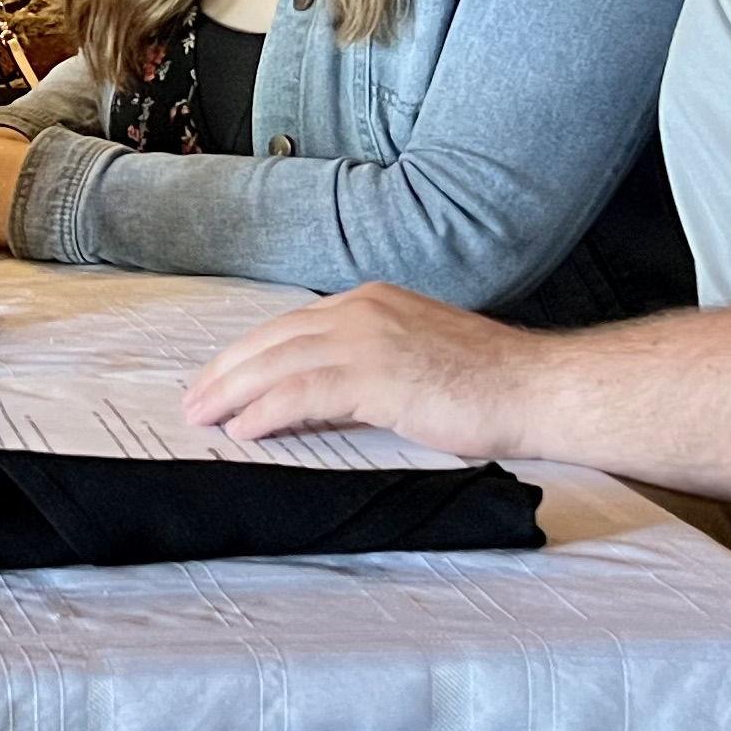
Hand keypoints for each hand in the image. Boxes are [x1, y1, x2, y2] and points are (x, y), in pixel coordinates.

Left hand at [183, 283, 549, 459]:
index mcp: (371, 301)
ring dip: (233, 392)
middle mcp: (363, 310)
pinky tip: (244, 429)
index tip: (219, 377)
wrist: (536, 387)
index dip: (248, 353)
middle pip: (273, 339)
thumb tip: (319, 396)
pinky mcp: (378, 375)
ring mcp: (369, 339)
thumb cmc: (487, 382)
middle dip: (227, 371)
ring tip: (203, 417)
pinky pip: (304, 392)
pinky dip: (267, 411)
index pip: (290, 326)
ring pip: (279, 363)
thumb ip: (366, 367)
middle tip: (194, 400)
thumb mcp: (414, 358)